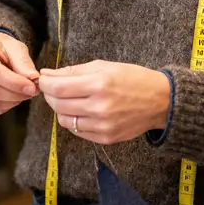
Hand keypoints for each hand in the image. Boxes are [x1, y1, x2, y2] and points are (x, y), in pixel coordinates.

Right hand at [0, 33, 39, 114]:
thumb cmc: (0, 48)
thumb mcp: (14, 47)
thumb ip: (23, 62)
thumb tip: (33, 78)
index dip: (14, 83)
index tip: (32, 87)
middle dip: (14, 94)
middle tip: (31, 92)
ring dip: (11, 102)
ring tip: (23, 94)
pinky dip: (3, 106)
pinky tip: (11, 97)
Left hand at [39, 60, 171, 144]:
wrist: (160, 101)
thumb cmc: (133, 78)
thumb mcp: (104, 66)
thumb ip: (75, 71)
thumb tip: (49, 74)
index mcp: (99, 85)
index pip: (58, 87)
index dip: (46, 83)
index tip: (43, 79)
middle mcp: (99, 107)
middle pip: (58, 105)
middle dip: (50, 95)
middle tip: (52, 88)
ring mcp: (102, 125)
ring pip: (65, 121)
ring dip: (60, 109)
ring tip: (67, 99)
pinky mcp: (106, 138)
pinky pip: (78, 131)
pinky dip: (74, 120)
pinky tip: (80, 110)